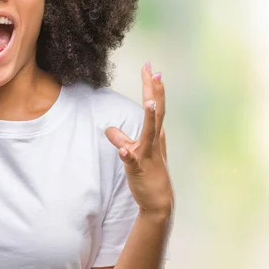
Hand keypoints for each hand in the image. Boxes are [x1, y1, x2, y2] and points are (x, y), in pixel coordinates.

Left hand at [105, 62, 173, 218]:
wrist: (159, 201)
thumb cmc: (148, 173)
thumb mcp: (134, 153)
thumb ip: (122, 139)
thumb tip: (109, 129)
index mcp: (154, 134)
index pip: (154, 106)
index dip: (152, 87)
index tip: (150, 68)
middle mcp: (154, 141)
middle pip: (156, 112)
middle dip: (155, 91)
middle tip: (154, 72)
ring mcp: (148, 154)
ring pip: (150, 133)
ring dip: (150, 118)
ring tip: (150, 102)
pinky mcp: (140, 168)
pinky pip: (133, 161)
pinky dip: (128, 155)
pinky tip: (124, 151)